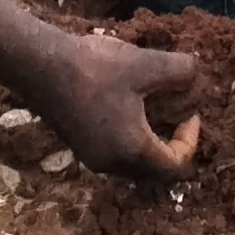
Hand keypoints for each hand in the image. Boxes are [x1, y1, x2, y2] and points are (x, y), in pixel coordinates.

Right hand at [19, 26, 206, 183]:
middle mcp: (112, 164)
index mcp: (133, 151)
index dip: (191, 140)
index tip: (190, 110)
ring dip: (150, 140)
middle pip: (154, 170)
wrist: (39, 67)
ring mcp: (92, 158)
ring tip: (153, 105)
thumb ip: (180, 71)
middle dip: (172, 143)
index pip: (176, 166)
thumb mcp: (146, 64)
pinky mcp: (79, 146)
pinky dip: (130, 137)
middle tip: (176, 111)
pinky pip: (115, 152)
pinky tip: (126, 103)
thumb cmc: (95, 69)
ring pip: (133, 162)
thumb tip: (195, 74)